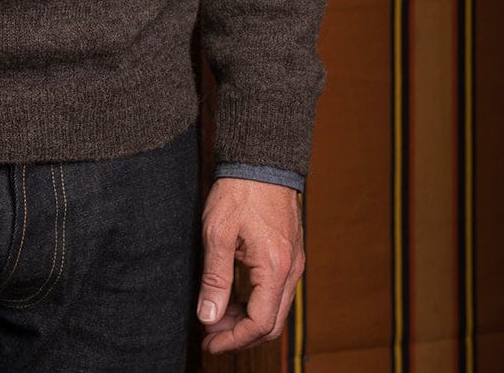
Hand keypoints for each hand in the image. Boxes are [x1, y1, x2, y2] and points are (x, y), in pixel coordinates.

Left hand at [195, 177, 303, 354]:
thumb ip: (215, 279)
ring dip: (247, 319)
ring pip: (275, 309)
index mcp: (275, 268)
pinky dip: (256, 301)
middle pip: (271, 323)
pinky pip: (277, 291)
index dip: (233, 339)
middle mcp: (292, 270)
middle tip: (210, 334)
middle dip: (240, 334)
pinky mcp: (291, 255)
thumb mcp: (218, 233)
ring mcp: (295, 263)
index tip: (209, 342)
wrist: (261, 160)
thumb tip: (208, 317)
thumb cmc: (239, 191)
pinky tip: (233, 295)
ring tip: (216, 315)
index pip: (259, 323)